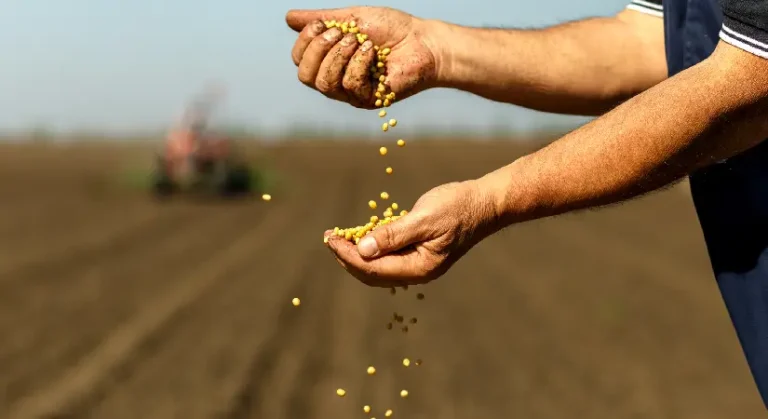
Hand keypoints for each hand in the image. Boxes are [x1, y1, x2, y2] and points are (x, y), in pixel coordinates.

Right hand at [285, 7, 440, 107]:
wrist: (423, 41)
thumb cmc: (392, 29)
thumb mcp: (352, 18)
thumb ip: (322, 19)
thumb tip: (289, 18)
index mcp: (330, 61)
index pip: (299, 60)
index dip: (305, 42)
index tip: (323, 24)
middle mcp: (336, 80)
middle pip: (305, 76)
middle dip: (319, 49)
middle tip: (342, 33)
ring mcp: (351, 93)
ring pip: (324, 84)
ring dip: (338, 56)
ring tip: (360, 41)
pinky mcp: (368, 100)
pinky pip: (349, 85)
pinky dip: (359, 63)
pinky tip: (373, 53)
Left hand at [323, 180, 499, 286]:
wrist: (484, 204)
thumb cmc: (458, 207)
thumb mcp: (424, 218)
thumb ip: (393, 235)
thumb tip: (362, 250)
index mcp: (420, 268)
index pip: (373, 268)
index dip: (348, 255)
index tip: (330, 239)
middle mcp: (417, 272)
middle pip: (372, 273)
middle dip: (347, 257)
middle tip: (328, 238)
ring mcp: (418, 264)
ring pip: (378, 267)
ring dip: (356, 253)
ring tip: (338, 238)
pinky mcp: (418, 253)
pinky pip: (388, 257)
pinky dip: (371, 248)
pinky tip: (360, 236)